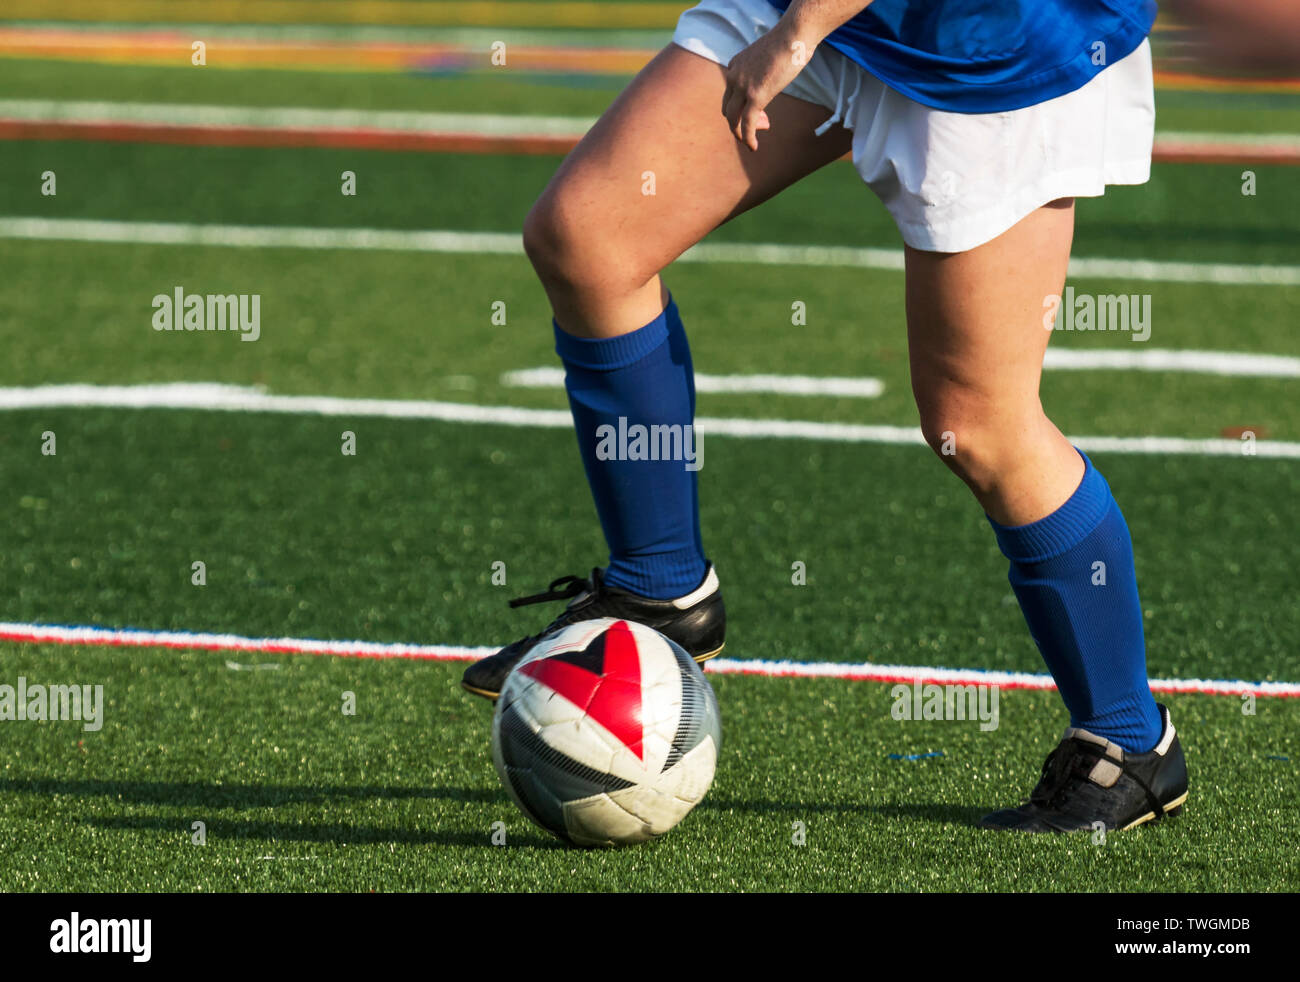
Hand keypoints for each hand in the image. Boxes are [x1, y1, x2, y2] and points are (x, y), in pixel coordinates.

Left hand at [721, 20, 815, 150]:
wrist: (793, 35)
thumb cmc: (788, 42)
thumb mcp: (769, 56)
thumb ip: (764, 70)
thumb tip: (772, 77)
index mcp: (734, 66)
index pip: (730, 94)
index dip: (741, 108)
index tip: (762, 114)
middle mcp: (734, 76)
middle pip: (728, 109)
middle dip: (740, 122)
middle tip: (763, 125)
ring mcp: (743, 87)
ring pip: (733, 119)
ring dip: (742, 133)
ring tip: (752, 143)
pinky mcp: (755, 96)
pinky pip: (747, 123)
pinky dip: (748, 138)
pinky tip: (753, 147)